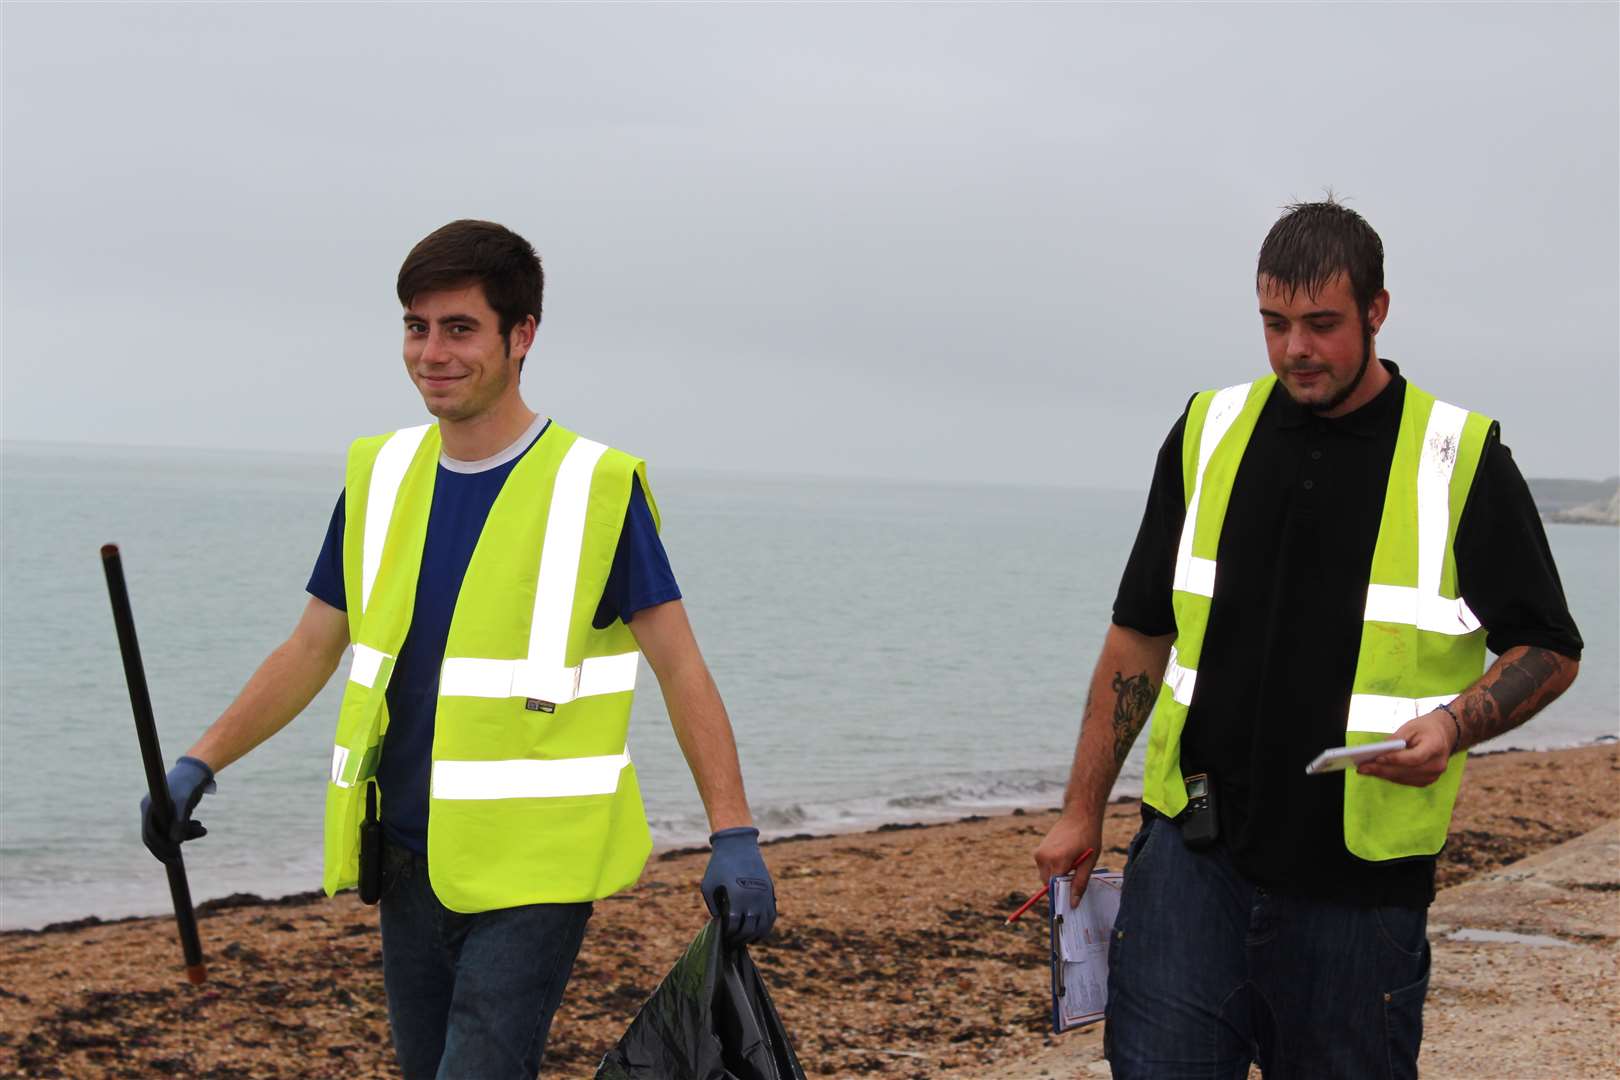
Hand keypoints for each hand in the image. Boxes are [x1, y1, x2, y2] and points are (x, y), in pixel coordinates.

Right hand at [140, 756, 215, 863]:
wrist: (198, 769)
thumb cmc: (189, 783)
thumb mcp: (185, 801)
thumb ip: (180, 821)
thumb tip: (175, 842)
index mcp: (149, 807)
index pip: (150, 835)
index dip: (160, 849)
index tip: (173, 859)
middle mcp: (152, 809)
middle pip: (157, 836)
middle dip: (171, 846)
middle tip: (181, 858)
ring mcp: (161, 809)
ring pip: (169, 831)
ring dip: (186, 835)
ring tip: (204, 830)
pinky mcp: (171, 809)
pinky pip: (176, 825)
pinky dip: (188, 828)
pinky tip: (201, 826)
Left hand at [701, 826, 775, 943]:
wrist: (738, 844)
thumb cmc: (719, 865)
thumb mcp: (708, 885)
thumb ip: (712, 907)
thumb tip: (719, 924)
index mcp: (738, 896)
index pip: (734, 926)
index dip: (727, 935)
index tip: (722, 937)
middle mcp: (754, 898)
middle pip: (749, 929)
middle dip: (739, 939)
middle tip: (731, 943)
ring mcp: (764, 895)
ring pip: (763, 926)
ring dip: (753, 936)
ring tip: (744, 941)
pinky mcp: (770, 892)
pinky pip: (771, 916)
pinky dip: (766, 928)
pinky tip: (757, 934)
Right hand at [1034, 813, 1101, 907]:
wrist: (1079, 814)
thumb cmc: (1088, 837)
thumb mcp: (1089, 862)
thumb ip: (1080, 883)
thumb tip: (1073, 903)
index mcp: (1057, 861)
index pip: (1054, 889)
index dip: (1062, 896)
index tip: (1070, 903)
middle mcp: (1043, 858)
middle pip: (1048, 884)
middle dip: (1060, 886)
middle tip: (1076, 880)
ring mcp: (1039, 853)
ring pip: (1045, 876)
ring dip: (1057, 876)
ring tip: (1072, 864)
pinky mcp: (1038, 851)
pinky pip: (1044, 868)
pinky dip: (1054, 868)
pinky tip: (1066, 858)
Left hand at [1355, 711, 1455, 786]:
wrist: (1443, 734)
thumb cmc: (1425, 728)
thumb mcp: (1410, 727)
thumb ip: (1396, 739)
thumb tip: (1378, 752)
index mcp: (1436, 746)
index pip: (1415, 757)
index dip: (1396, 759)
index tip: (1377, 758)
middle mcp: (1437, 764)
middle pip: (1406, 770)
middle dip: (1382, 769)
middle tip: (1362, 768)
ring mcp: (1434, 775)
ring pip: (1404, 778)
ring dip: (1383, 775)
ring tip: (1364, 770)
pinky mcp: (1428, 780)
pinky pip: (1406, 780)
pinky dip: (1391, 776)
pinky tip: (1376, 772)